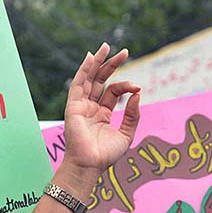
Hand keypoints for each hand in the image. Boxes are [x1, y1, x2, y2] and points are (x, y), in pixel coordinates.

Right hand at [62, 44, 140, 177]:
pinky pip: (78, 84)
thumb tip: (137, 93)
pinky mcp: (73, 107)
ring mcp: (81, 106)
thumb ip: (133, 114)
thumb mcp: (126, 134)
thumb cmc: (105, 155)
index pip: (113, 92)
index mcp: (101, 114)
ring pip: (88, 79)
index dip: (126, 86)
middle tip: (125, 52)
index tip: (138, 88)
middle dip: (111, 65)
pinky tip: (91, 58)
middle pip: (100, 80)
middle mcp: (90, 108)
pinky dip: (84, 70)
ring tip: (106, 47)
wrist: (89, 165)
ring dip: (97, 62)